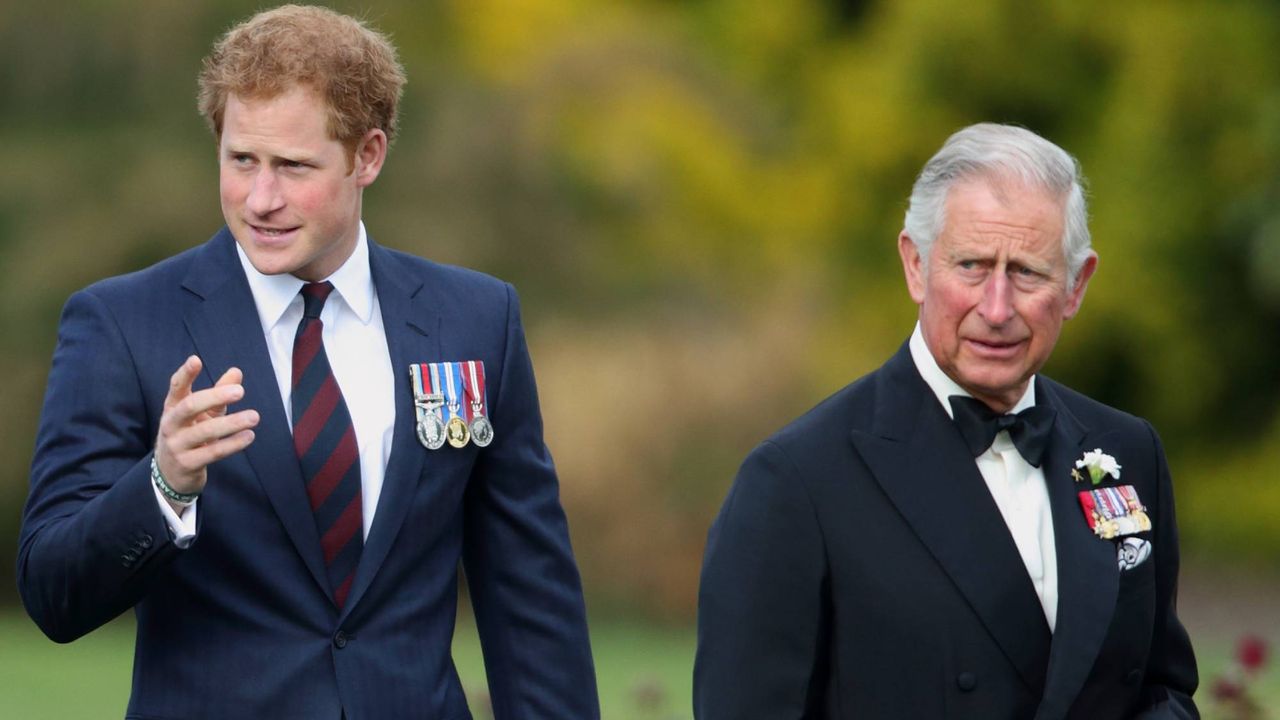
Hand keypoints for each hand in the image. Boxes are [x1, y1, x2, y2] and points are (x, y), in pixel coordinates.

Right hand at [154, 356, 258, 499]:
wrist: (171, 474)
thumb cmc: (190, 435)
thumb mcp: (203, 414)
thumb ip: (218, 394)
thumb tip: (236, 371)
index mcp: (172, 407)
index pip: (176, 387)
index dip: (185, 374)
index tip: (196, 359)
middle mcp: (171, 424)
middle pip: (189, 406)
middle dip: (214, 396)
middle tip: (240, 391)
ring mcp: (177, 445)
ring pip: (204, 431)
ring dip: (232, 423)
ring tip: (255, 416)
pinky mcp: (188, 464)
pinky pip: (213, 452)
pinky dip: (233, 444)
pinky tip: (249, 436)